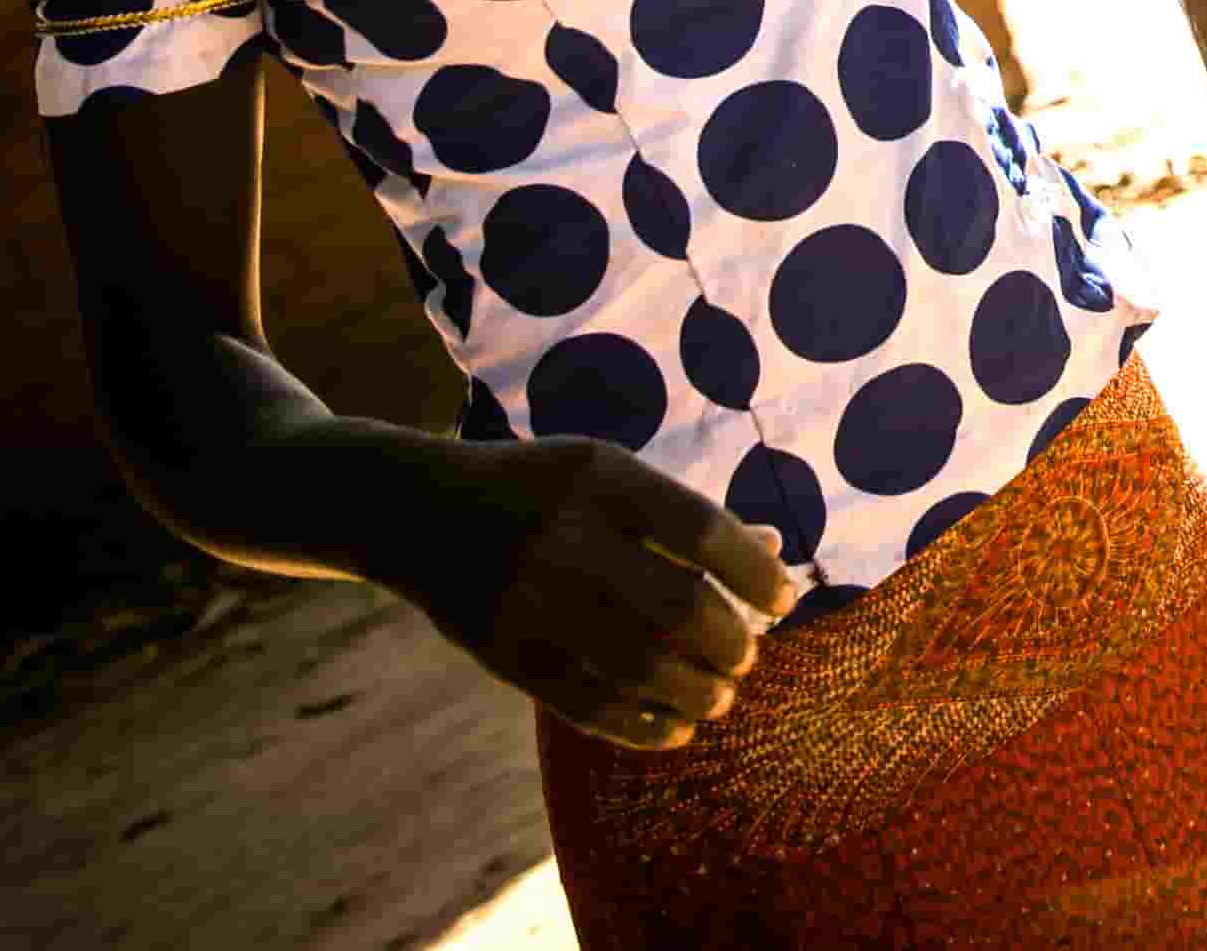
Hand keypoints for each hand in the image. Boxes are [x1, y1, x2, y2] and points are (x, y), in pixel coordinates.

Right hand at [384, 435, 797, 748]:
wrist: (421, 512)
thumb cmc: (544, 492)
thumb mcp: (610, 476)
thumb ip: (685, 516)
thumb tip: (773, 553)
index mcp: (603, 478)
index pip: (702, 530)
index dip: (754, 573)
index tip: (785, 602)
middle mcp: (568, 537)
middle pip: (677, 606)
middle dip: (730, 642)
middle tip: (745, 656)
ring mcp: (533, 599)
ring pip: (639, 664)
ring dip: (696, 691)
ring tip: (719, 695)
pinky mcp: (506, 653)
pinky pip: (587, 703)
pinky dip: (643, 725)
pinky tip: (676, 729)